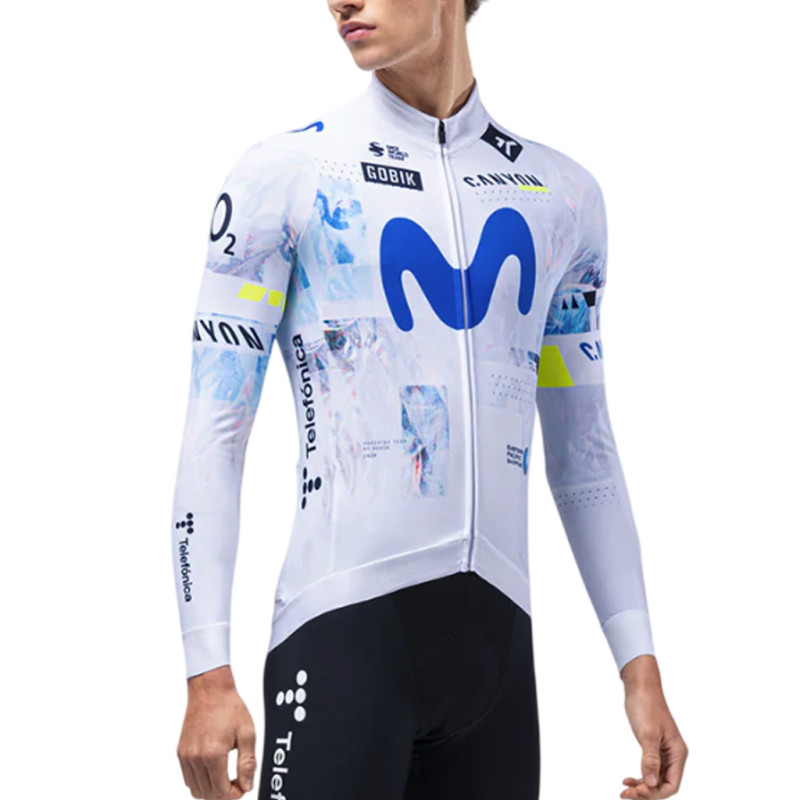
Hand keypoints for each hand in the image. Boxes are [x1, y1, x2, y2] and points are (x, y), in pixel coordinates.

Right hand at [177, 665, 256, 798]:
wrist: (210, 690)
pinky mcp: (181, 752)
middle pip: (208, 795)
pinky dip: (200, 782)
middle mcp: (195, 758)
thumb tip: (247, 786)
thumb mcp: (247, 734)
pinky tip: (213, 770)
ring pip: (195, 790)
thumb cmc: (229, 707)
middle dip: (224, 794)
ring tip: (225, 777)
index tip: (242, 787)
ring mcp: (185, 756)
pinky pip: (188, 779)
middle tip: (236, 782)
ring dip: (211, 790)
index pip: (220, 793)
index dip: (234, 795)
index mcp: (213, 754)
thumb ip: (248, 763)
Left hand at [618, 655, 687, 797]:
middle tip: (625, 794)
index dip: (655, 793)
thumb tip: (651, 784)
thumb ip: (650, 760)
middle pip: (663, 785)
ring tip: (624, 791)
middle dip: (646, 792)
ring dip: (641, 787)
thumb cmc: (646, 705)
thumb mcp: (647, 734)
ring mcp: (663, 752)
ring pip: (655, 779)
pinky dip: (639, 777)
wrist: (640, 686)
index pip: (672, 785)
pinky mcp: (653, 748)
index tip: (637, 791)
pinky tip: (627, 780)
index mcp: (678, 753)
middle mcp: (673, 755)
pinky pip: (649, 770)